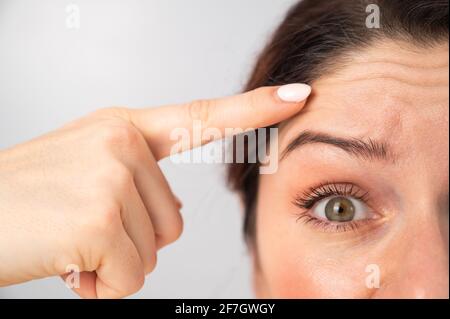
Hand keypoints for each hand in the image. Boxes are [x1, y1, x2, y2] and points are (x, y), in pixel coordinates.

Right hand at [0, 84, 310, 297]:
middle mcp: (121, 142)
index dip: (254, 108)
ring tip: (70, 241)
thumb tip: (175, 208)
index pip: (202, 115)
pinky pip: (131, 276)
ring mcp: (111, 176)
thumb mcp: (82, 168)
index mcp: (122, 128)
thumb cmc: (23, 197)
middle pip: (174, 218)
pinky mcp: (99, 219)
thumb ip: (137, 181)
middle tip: (83, 228)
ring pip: (155, 248)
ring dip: (115, 260)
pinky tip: (68, 262)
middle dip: (134, 238)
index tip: (297, 97)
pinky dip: (102, 284)